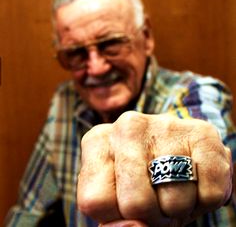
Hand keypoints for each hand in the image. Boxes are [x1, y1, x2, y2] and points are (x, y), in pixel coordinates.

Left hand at [77, 111, 232, 226]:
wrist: (176, 151)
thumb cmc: (140, 178)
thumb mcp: (115, 198)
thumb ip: (114, 220)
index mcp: (97, 140)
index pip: (95, 200)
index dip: (117, 213)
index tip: (125, 199)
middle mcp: (127, 126)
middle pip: (134, 203)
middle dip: (149, 213)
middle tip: (154, 197)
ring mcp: (165, 124)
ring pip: (174, 202)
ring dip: (177, 207)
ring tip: (173, 185)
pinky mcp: (202, 133)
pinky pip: (208, 194)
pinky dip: (203, 200)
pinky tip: (193, 178)